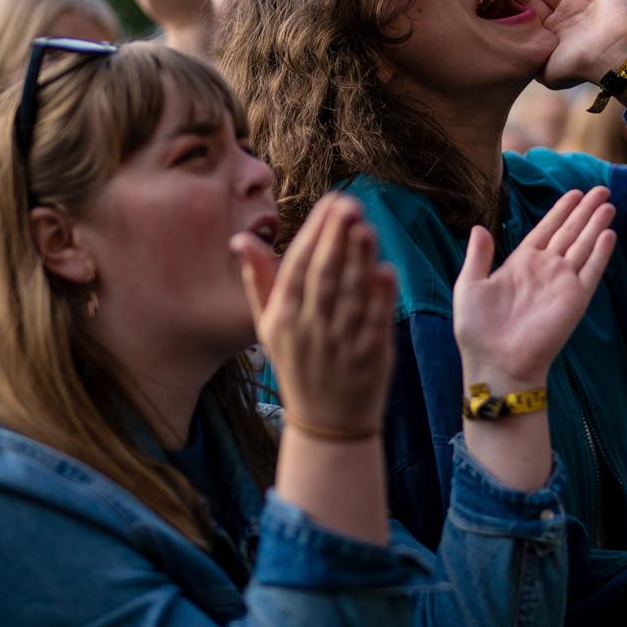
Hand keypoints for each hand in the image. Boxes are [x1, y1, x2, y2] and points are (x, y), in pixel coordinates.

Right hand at [232, 194, 396, 437]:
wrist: (326, 423)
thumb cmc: (297, 364)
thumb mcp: (268, 326)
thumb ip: (260, 280)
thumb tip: (241, 239)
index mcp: (282, 318)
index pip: (298, 266)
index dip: (315, 233)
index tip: (330, 202)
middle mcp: (309, 329)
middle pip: (324, 276)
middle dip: (336, 238)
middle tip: (350, 203)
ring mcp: (340, 344)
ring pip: (350, 296)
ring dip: (359, 261)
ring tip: (367, 228)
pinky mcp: (369, 357)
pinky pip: (374, 323)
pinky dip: (380, 298)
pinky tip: (386, 272)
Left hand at [454, 187, 615, 391]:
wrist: (495, 362)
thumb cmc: (477, 328)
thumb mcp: (470, 284)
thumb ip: (479, 255)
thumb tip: (479, 227)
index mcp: (520, 263)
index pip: (546, 229)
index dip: (560, 210)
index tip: (575, 192)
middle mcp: (544, 269)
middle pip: (570, 232)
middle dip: (585, 210)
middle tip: (601, 189)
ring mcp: (562, 283)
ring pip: (584, 245)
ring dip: (596, 224)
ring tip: (609, 203)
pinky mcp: (574, 299)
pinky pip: (592, 270)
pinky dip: (601, 252)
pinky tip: (609, 233)